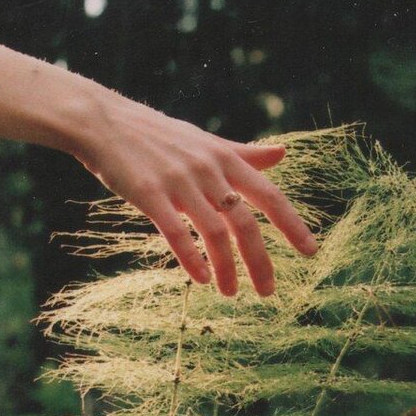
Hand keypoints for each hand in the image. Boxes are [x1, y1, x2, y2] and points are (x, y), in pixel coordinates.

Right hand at [73, 95, 317, 296]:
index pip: (270, 196)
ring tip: (230, 293)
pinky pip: (176, 233)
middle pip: (246, 222)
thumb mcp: (205, 141)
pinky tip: (201, 280)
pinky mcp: (150, 194)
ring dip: (227, 268)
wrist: (104, 122)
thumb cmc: (157, 135)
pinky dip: (192, 259)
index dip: (292, 225)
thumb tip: (281, 154)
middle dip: (260, 261)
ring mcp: (180, 182)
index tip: (311, 252)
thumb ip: (244, 154)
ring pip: (214, 232)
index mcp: (226, 159)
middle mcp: (209, 171)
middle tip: (268, 291)